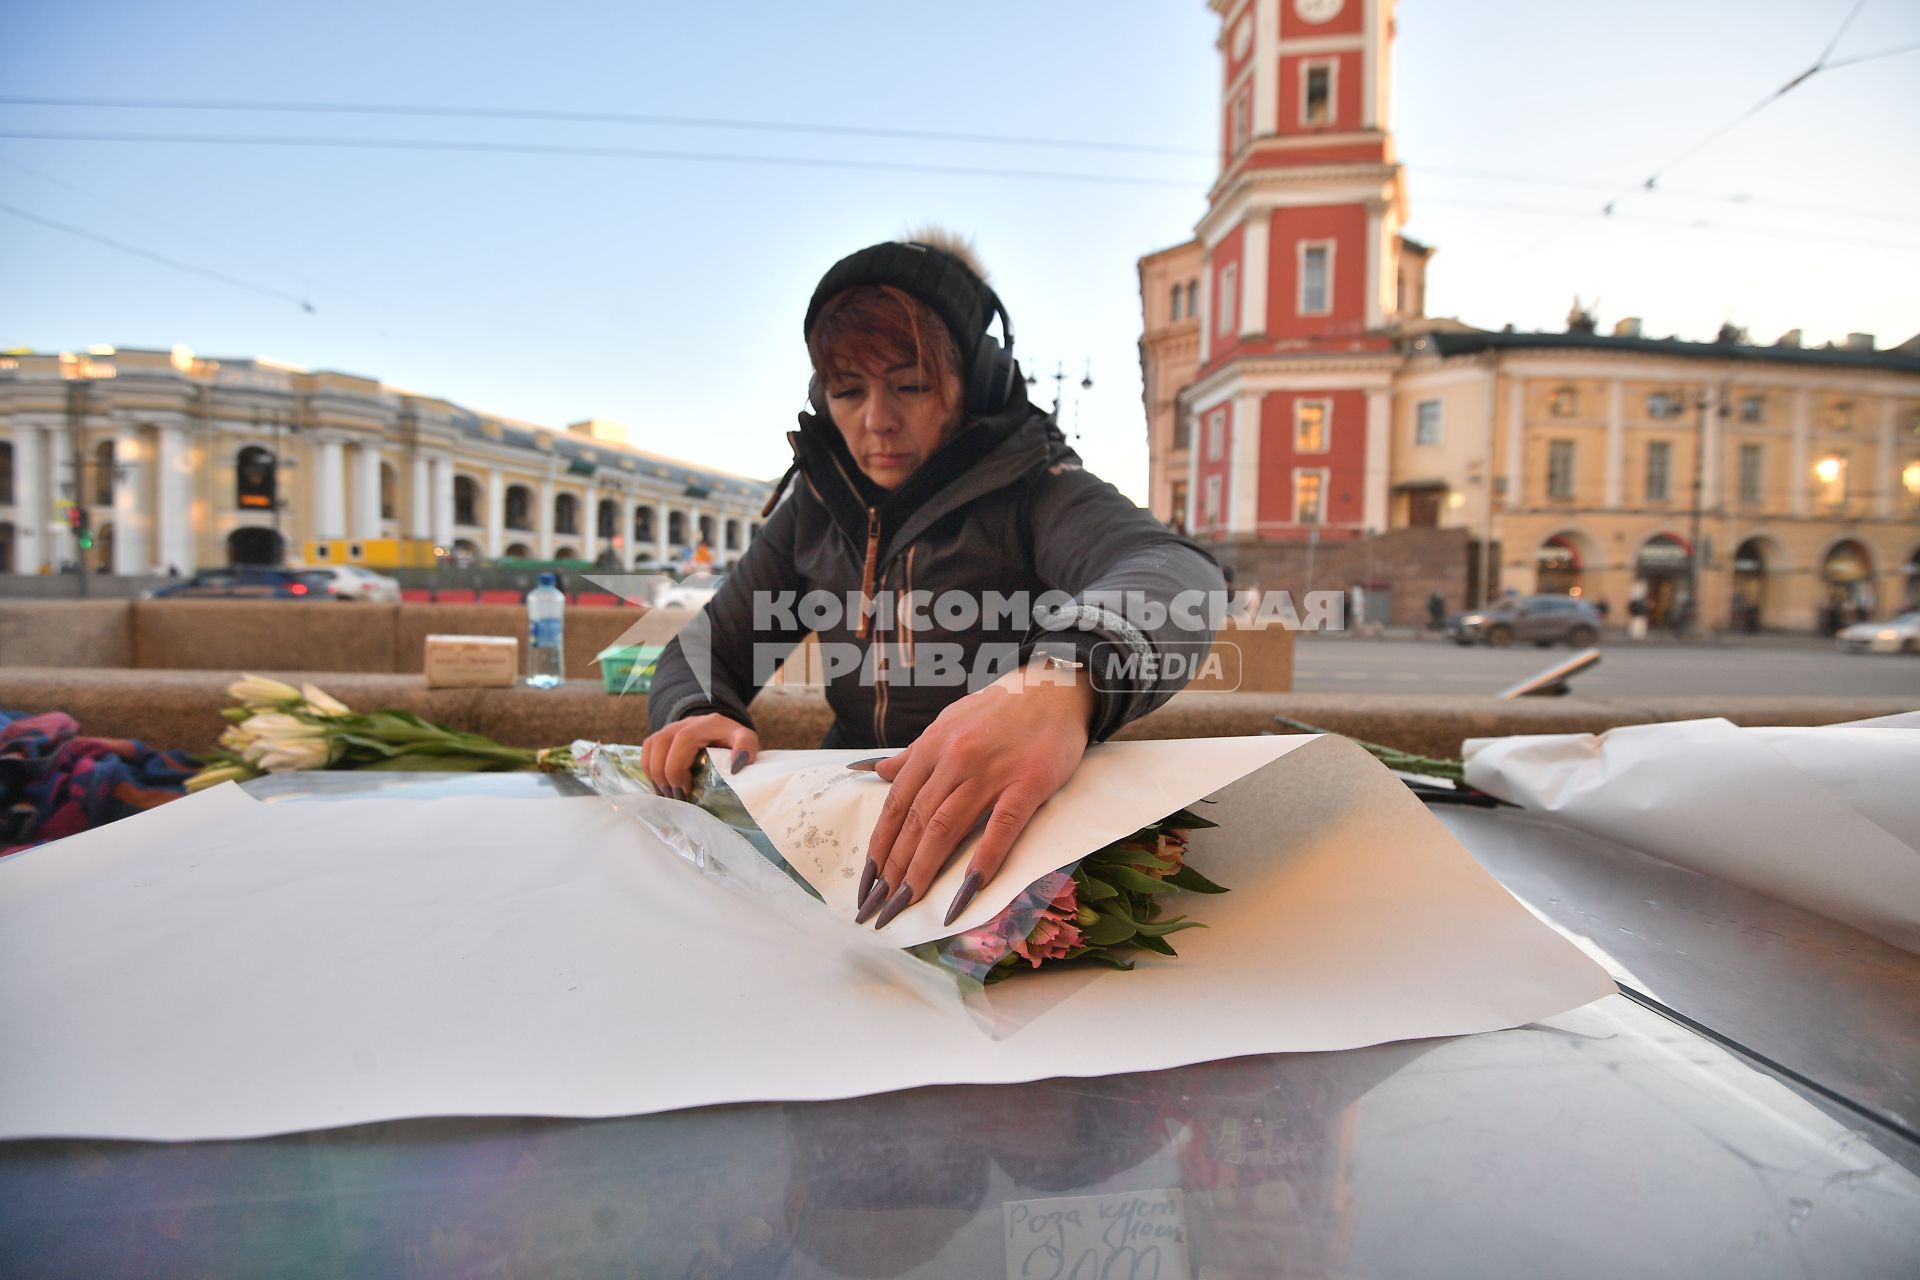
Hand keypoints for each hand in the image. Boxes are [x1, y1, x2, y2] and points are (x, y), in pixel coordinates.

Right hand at [641, 712, 757, 800]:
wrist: (722, 730)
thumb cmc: (734, 740)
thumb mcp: (747, 739)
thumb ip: (746, 747)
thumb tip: (737, 765)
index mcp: (706, 724)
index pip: (682, 740)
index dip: (677, 766)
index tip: (685, 790)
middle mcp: (684, 723)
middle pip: (661, 743)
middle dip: (664, 775)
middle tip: (677, 798)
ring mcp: (670, 728)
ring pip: (651, 747)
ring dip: (655, 774)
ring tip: (668, 795)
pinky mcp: (662, 737)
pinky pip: (647, 751)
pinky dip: (650, 770)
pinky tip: (661, 786)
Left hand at [857, 660, 1096, 928]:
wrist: (1055, 687)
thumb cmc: (1001, 709)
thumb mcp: (949, 721)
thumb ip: (914, 753)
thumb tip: (877, 771)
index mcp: (933, 746)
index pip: (896, 804)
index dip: (880, 844)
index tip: (867, 880)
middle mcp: (955, 759)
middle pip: (915, 821)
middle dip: (894, 868)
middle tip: (879, 904)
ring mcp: (992, 772)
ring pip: (947, 827)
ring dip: (923, 869)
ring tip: (908, 902)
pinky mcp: (1029, 783)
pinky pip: (1001, 828)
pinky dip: (983, 860)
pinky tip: (967, 889)